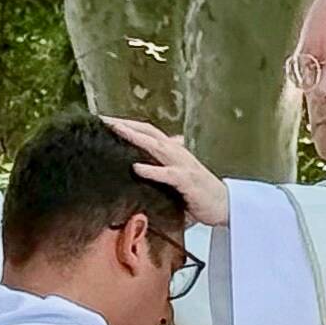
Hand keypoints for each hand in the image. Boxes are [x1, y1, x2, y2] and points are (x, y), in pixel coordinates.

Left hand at [102, 116, 230, 230]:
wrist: (224, 205)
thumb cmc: (197, 191)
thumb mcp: (175, 174)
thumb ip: (160, 165)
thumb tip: (139, 162)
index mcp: (171, 150)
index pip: (145, 132)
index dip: (125, 124)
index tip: (103, 121)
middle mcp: (175, 152)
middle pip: (147, 132)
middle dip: (125, 124)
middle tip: (101, 119)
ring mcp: (182, 165)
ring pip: (156, 146)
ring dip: (135, 137)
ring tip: (116, 130)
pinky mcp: (187, 181)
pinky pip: (167, 174)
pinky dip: (151, 170)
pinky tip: (136, 167)